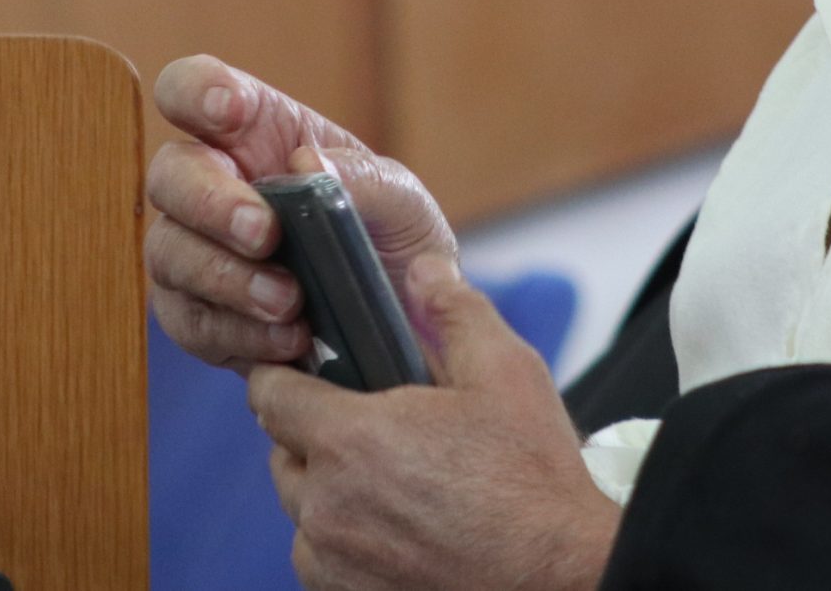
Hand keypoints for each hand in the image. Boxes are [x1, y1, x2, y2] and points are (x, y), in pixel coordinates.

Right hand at [144, 54, 456, 369]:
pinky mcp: (200, 317)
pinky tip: (287, 339)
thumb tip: (305, 165)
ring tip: (289, 301)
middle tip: (264, 233)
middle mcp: (214, 186)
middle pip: (169, 174)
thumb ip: (363, 178)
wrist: (405, 332)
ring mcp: (197, 252)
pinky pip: (188, 322)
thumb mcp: (403, 202)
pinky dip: (237, 332)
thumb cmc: (394, 243)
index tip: (227, 111)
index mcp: (257, 134)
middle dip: (210, 202)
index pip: (194, 90)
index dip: (197, 91)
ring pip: (167, 251)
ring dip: (225, 277)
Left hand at [251, 254, 620, 590]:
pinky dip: (343, 540)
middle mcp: (327, 505)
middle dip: (312, 433)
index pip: (270, 395)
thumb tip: (422, 270)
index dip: (284, 375)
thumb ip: (455, 309)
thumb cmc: (534, 481)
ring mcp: (334, 560)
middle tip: (370, 426)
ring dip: (327, 491)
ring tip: (388, 479)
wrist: (560, 577)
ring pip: (300, 511)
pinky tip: (393, 524)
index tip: (307, 371)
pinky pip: (321, 559)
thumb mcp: (506, 371)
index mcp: (351, 439)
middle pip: (281, 453)